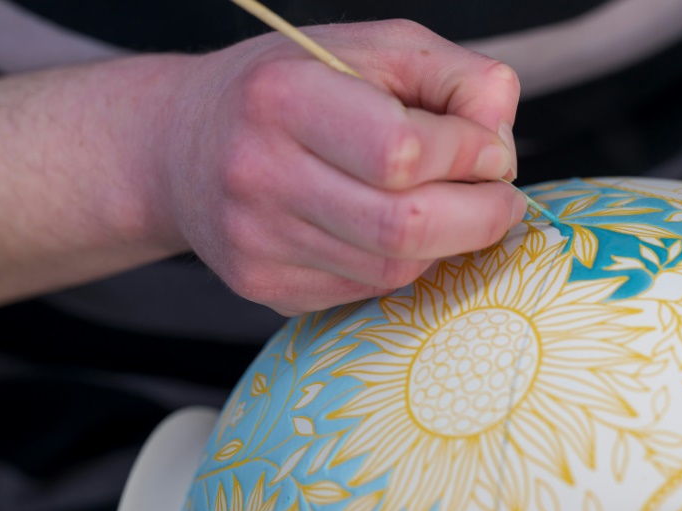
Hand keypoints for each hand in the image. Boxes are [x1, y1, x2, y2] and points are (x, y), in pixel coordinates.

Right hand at [162, 20, 525, 315]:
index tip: (488, 151)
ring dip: (444, 243)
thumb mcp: (366, 49)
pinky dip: (400, 264)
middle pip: (403, 227)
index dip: (470, 154)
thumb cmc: (282, 89)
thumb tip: (499, 139)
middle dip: (480, 218)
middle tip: (499, 199)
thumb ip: (450, 76)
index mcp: (282, 98)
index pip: (402, 150)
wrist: (182, 146)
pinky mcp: (262, 285)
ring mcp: (255, 242)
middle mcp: (258, 175)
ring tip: (442, 206)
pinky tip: (388, 231)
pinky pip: (365, 290)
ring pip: (392, 270)